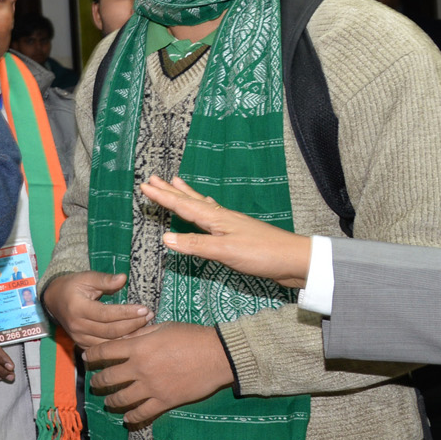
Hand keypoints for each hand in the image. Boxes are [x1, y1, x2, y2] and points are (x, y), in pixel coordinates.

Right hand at [41, 272, 150, 350]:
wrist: (54, 300)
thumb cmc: (72, 286)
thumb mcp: (86, 277)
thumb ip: (104, 280)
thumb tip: (123, 279)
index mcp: (77, 308)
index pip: (106, 314)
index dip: (127, 313)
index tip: (144, 309)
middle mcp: (77, 326)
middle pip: (110, 330)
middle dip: (132, 324)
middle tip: (149, 317)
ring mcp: (79, 338)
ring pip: (109, 343)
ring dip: (129, 337)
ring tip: (146, 327)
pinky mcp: (82, 345)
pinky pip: (104, 348)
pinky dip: (120, 345)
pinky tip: (133, 338)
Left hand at [86, 321, 235, 425]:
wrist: (217, 355)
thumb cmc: (191, 336)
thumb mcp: (162, 328)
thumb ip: (140, 334)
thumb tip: (124, 337)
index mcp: (138, 347)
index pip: (105, 352)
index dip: (92, 355)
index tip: (87, 358)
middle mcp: (140, 368)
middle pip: (109, 378)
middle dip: (98, 381)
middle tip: (95, 383)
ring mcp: (151, 387)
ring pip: (121, 398)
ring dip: (111, 401)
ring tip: (108, 402)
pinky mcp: (164, 401)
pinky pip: (142, 413)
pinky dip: (132, 417)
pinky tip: (127, 417)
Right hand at [141, 177, 311, 287]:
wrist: (295, 261)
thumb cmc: (262, 254)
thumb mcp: (225, 252)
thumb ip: (195, 245)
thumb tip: (165, 238)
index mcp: (216, 219)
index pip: (183, 206)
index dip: (163, 197)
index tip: (145, 185)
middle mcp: (221, 217)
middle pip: (191, 201)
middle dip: (171, 191)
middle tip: (153, 178)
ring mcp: (231, 225)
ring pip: (202, 205)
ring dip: (186, 195)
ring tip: (176, 182)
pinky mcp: (238, 234)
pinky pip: (213, 215)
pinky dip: (204, 208)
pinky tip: (208, 207)